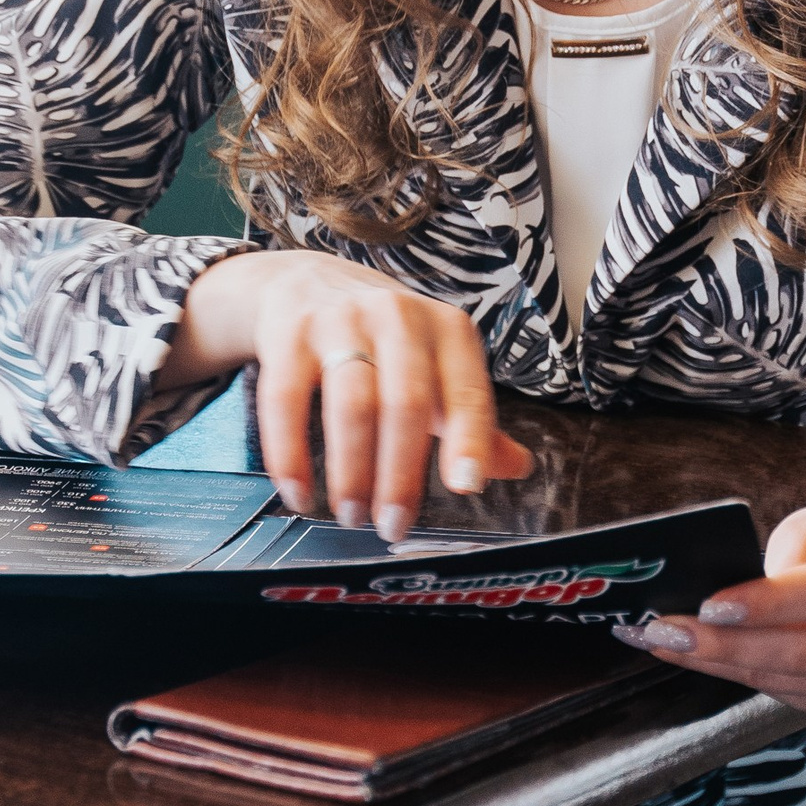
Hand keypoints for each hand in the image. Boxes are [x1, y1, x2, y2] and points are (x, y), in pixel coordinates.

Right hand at [159, 250, 528, 536]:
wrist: (307, 280)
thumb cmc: (385, 337)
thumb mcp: (437, 365)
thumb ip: (471, 419)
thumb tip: (519, 467)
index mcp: (448, 330)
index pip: (465, 390)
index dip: (469, 439)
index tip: (466, 486)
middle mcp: (398, 318)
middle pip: (406, 402)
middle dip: (400, 474)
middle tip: (392, 525)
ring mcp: (340, 321)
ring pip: (351, 403)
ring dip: (351, 471)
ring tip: (351, 514)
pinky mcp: (288, 334)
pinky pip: (285, 400)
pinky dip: (290, 454)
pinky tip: (298, 491)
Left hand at [615, 493, 805, 714]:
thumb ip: (789, 553)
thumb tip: (732, 597)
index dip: (767, 605)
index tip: (708, 604)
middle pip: (804, 651)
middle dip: (725, 644)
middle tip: (663, 632)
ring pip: (788, 679)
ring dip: (719, 664)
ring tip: (663, 641)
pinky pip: (786, 693)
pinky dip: (738, 675)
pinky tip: (700, 656)